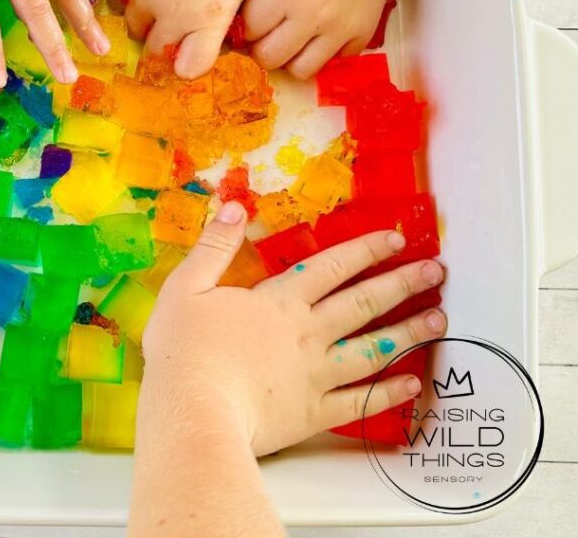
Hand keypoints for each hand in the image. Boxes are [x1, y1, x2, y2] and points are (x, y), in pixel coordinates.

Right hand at [117, 0, 262, 77]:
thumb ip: (218, 23)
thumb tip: (205, 41)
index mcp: (206, 21)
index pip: (188, 68)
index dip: (190, 64)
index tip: (194, 55)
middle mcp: (172, 15)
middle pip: (155, 52)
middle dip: (164, 48)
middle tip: (177, 34)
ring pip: (134, 28)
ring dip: (146, 26)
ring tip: (160, 11)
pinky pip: (121, 1)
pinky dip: (132, 3)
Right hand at [143, 202, 446, 456]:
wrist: (194, 409)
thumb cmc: (184, 350)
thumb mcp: (186, 287)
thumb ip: (213, 247)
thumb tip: (233, 209)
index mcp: (278, 302)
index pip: (330, 267)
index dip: (365, 250)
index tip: (396, 238)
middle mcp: (306, 333)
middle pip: (362, 304)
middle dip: (401, 283)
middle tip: (435, 272)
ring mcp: (315, 375)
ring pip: (372, 350)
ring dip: (408, 333)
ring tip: (438, 321)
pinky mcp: (312, 413)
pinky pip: (360, 402)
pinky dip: (389, 393)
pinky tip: (412, 385)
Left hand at [241, 0, 395, 78]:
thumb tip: (236, 22)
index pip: (250, 30)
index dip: (246, 27)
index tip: (252, 19)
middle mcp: (312, 14)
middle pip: (270, 58)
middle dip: (263, 49)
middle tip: (268, 35)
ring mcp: (339, 28)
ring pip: (302, 70)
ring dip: (292, 58)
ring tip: (293, 40)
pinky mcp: (362, 33)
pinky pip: (335, 60)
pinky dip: (325, 52)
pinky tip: (322, 34)